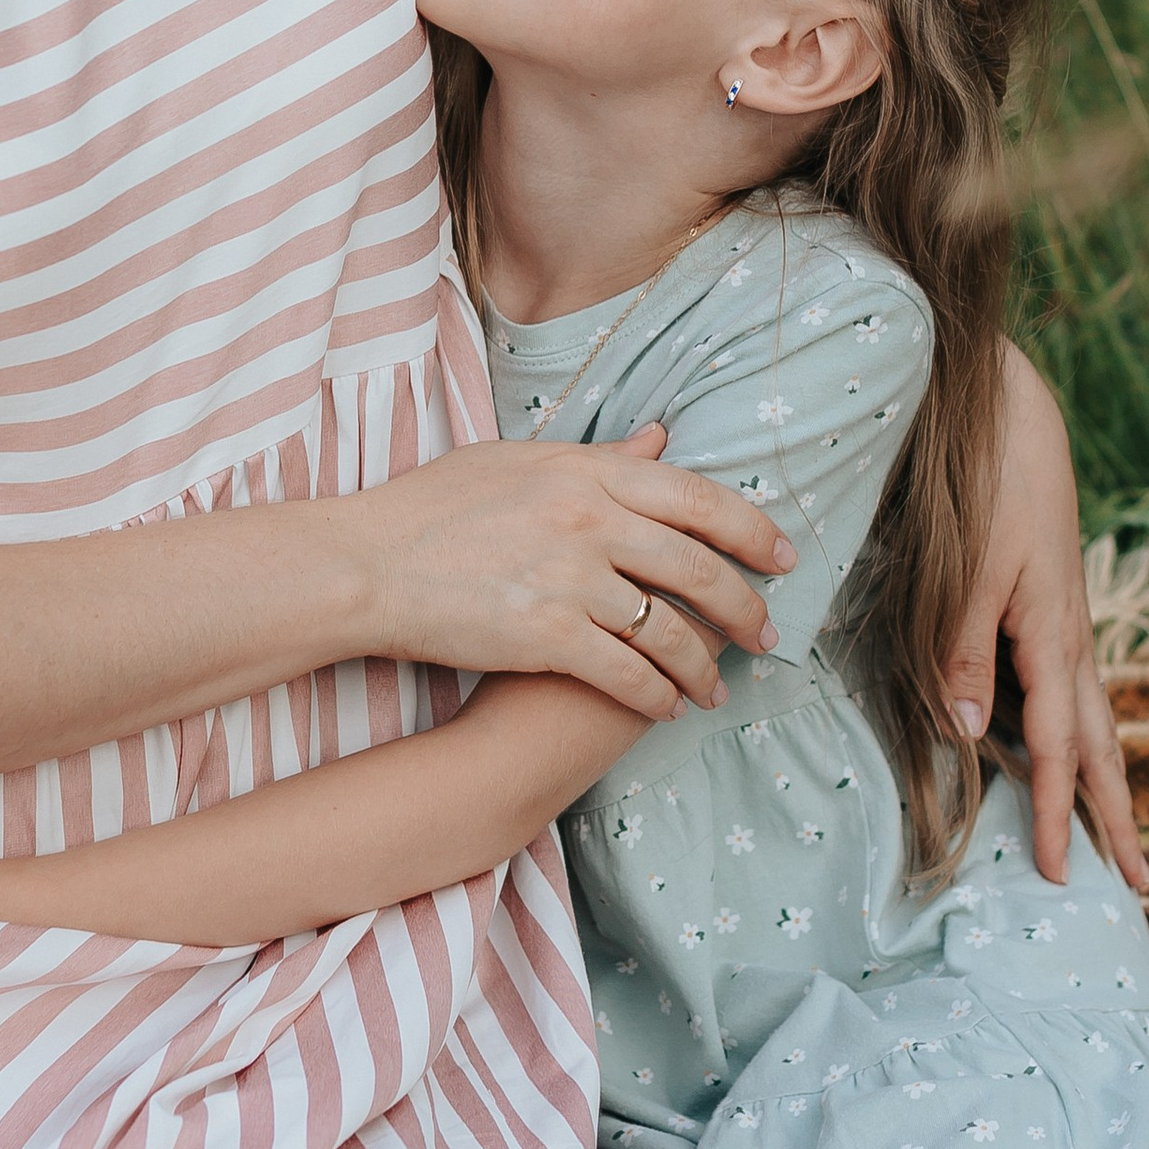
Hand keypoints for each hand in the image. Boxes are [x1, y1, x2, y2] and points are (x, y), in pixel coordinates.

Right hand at [358, 429, 794, 721]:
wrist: (366, 562)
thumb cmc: (431, 508)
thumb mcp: (518, 462)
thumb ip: (597, 458)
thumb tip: (659, 441)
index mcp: (586, 471)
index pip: (697, 498)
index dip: (751, 530)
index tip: (781, 556)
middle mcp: (590, 519)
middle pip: (699, 567)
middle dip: (744, 607)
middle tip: (768, 632)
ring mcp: (572, 578)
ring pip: (670, 629)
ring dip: (704, 665)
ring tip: (717, 687)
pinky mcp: (548, 635)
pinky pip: (628, 673)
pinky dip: (657, 694)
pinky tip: (667, 706)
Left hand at [940, 344, 1148, 891]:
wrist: (1012, 410)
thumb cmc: (988, 485)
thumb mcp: (967, 573)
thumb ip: (964, 654)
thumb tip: (968, 734)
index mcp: (1052, 639)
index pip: (1055, 750)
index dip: (1055, 815)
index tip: (1061, 876)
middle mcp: (1069, 637)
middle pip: (1100, 746)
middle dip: (1116, 815)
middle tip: (1139, 882)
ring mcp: (1065, 618)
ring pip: (1093, 715)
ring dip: (1105, 776)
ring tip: (1115, 827)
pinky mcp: (1051, 599)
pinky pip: (1073, 684)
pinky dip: (1078, 727)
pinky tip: (1065, 735)